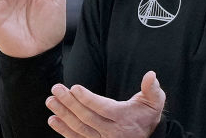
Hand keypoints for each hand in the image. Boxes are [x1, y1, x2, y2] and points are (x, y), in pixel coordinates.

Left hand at [45, 71, 165, 137]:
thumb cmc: (148, 116)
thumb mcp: (154, 101)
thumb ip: (152, 88)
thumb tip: (151, 75)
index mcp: (124, 118)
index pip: (103, 108)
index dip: (87, 99)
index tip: (74, 88)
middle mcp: (112, 132)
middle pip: (87, 118)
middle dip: (69, 103)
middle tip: (56, 89)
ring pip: (79, 129)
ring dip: (63, 115)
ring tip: (50, 101)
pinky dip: (63, 131)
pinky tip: (53, 120)